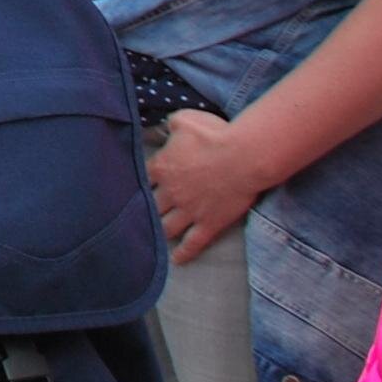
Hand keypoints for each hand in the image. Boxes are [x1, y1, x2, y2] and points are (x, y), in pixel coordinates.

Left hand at [147, 108, 267, 263]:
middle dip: (146, 208)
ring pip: (166, 227)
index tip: (138, 186)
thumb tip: (165, 128)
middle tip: (141, 215)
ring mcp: (189, 211)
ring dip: (159, 231)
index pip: (142, 178)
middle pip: (150, 205)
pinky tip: (177, 260)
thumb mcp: (184, 120)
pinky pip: (192, 243)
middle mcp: (170, 192)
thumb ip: (170, 125)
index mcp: (161, 167)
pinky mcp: (208, 224)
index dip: (140, 181)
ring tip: (154, 237)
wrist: (243, 157)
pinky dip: (183, 253)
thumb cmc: (214, 134)